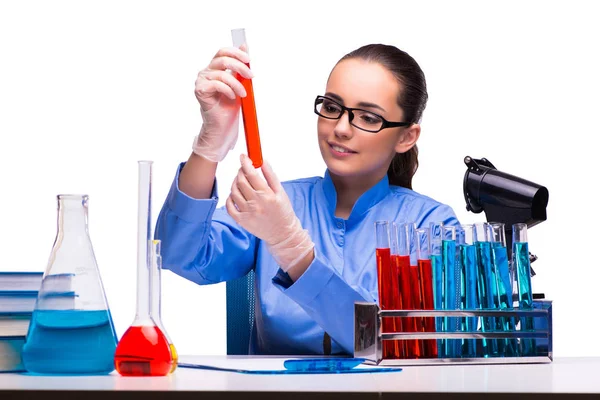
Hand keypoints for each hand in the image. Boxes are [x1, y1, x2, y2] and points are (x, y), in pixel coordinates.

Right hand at [192, 47, 253, 161]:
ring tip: (243, 94)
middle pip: (223, 60)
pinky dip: (228, 90)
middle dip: (240, 67)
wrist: (223, 126)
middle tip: (251, 76)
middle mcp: (206, 72)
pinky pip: (216, 84)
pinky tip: (232, 97)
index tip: (249, 59)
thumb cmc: (230, 106)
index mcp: (215, 68)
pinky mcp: (199, 90)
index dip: (236, 52)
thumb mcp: (239, 82)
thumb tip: (245, 46)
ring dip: (237, 84)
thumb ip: (240, 66)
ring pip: (222, 74)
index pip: (223, 52)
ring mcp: (201, 81)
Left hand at [226, 154, 314, 271]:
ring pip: (233, 191)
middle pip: (240, 181)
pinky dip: (230, 197)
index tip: (243, 157)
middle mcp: (255, 204)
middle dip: (240, 172)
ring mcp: (247, 213)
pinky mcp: (241, 221)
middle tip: (244, 169)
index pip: (251, 174)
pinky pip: (229, 206)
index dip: (245, 163)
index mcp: (266, 195)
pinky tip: (236, 194)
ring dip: (235, 182)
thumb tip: (262, 161)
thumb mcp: (281, 192)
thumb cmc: (283, 211)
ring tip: (241, 181)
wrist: (283, 233)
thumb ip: (271, 176)